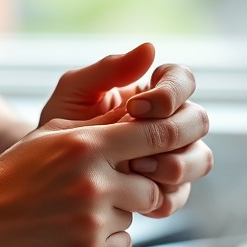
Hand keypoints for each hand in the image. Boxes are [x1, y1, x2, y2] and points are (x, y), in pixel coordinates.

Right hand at [0, 97, 210, 246]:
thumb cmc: (14, 174)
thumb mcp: (51, 136)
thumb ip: (98, 126)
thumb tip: (141, 111)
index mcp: (87, 145)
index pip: (155, 134)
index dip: (169, 140)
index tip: (169, 146)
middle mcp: (95, 182)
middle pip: (153, 186)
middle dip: (136, 189)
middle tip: (105, 189)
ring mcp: (92, 220)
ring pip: (135, 216)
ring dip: (117, 215)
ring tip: (77, 211)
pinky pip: (123, 244)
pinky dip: (106, 242)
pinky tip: (73, 232)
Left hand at [41, 42, 211, 219]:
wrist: (45, 172)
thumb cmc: (60, 124)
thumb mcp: (75, 92)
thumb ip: (109, 70)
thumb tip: (150, 48)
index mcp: (153, 93)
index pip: (183, 80)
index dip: (169, 93)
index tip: (134, 107)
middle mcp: (170, 123)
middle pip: (199, 120)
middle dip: (172, 133)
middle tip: (135, 146)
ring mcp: (172, 157)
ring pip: (200, 159)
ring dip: (173, 166)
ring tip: (135, 169)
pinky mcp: (165, 190)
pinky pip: (180, 194)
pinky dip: (161, 197)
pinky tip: (134, 197)